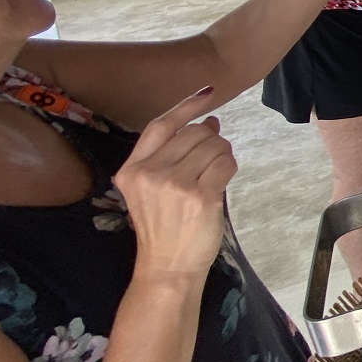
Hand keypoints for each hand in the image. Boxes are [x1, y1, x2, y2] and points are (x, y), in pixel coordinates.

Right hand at [113, 87, 236, 281]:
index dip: (186, 106)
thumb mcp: (154, 189)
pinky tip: (221, 182)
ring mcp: (174, 184)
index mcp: (132, 170)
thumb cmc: (164, 227)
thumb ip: (175, 154)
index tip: (206, 94)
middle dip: (212, 140)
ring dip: (223, 155)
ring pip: (214, 146)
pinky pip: (226, 164)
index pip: (162, 125)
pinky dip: (229, 168)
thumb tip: (210, 122)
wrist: (166, 267)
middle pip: (194, 133)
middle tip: (213, 158)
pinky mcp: (200, 196)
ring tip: (215, 174)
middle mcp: (150, 173)